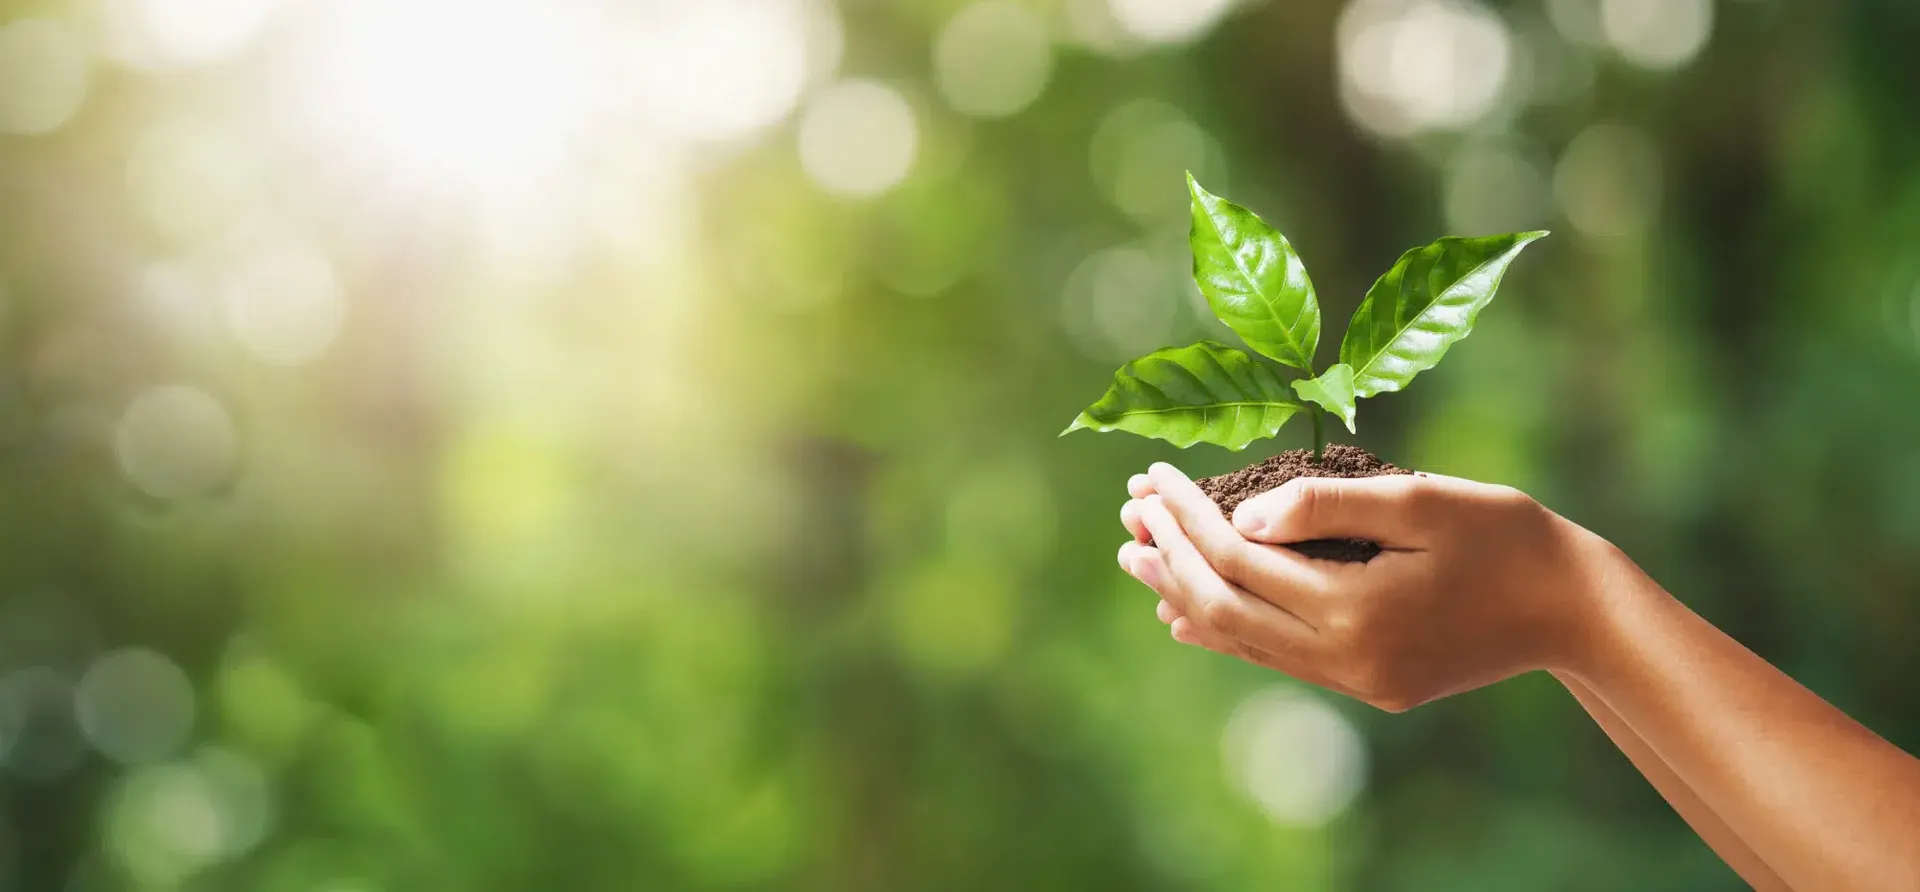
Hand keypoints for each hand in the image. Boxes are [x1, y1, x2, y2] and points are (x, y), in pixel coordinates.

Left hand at [1117, 462, 1628, 710]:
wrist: (1574, 609)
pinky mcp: (1368, 684)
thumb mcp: (1419, 500)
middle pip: (1224, 607)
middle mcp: (1346, 659)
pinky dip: (1228, 629)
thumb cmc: (1504, 537)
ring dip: (1185, 594)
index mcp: (1356, 611)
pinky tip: (1187, 614)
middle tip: (1127, 513)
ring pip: (1243, 639)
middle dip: (1169, 556)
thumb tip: (1240, 514)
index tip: (1151, 475)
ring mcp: (1355, 681)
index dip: (1185, 516)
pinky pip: (1277, 658)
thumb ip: (1326, 505)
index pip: (1238, 559)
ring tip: (1138, 557)